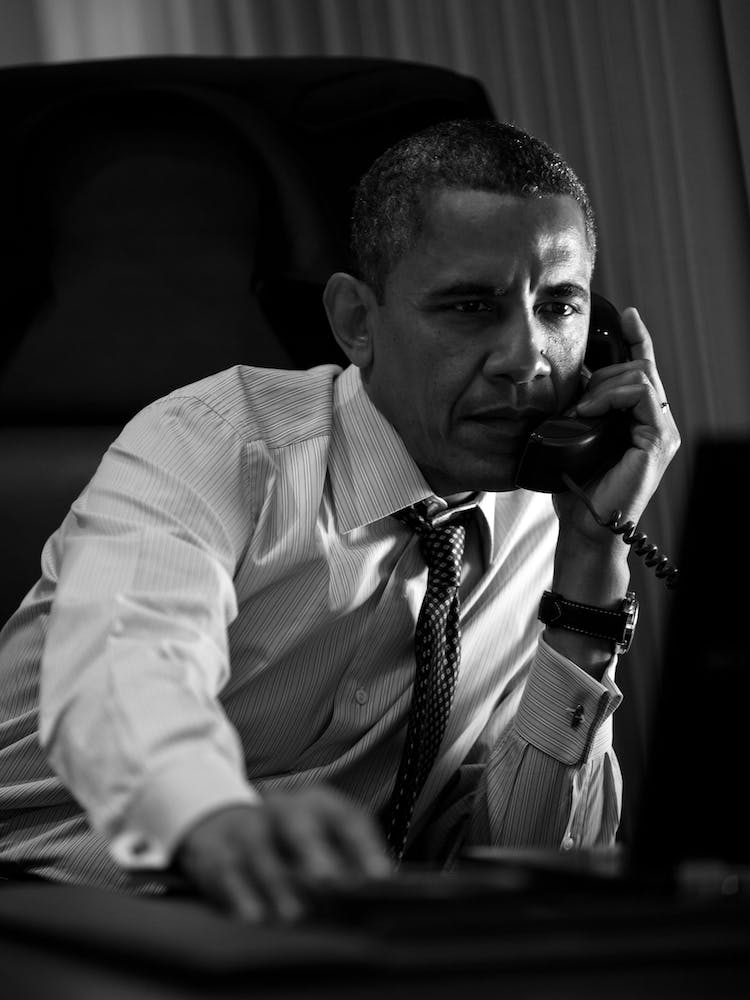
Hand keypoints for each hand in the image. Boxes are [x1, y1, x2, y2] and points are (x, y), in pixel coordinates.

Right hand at [173, 787, 391, 922]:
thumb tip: (380, 895)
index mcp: (319, 804)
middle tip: (331, 882)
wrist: (224, 826)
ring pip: (260, 850)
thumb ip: (349, 865)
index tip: (380, 877)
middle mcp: (283, 809)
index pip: (347, 818)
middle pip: (299, 825)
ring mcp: (247, 828)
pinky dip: (240, 895)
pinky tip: (253, 917)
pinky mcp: (216, 852)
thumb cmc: (288, 844)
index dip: (365, 847)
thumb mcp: (322, 843)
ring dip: (278, 883)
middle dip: (315, 853)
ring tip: (294, 914)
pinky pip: (227, 872)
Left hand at [554, 306, 680, 545]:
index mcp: (639, 420)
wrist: (585, 526)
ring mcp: (661, 431)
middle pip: (638, 368)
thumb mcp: (573, 436)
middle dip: (602, 373)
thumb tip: (573, 375)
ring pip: (640, 376)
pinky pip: (641, 394)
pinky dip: (612, 395)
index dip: (638, 339)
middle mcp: (656, 423)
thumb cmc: (576, 488)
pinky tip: (589, 411)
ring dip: (603, 386)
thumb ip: (581, 407)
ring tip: (580, 410)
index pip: (643, 369)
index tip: (626, 315)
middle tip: (577, 399)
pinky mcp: (659, 440)